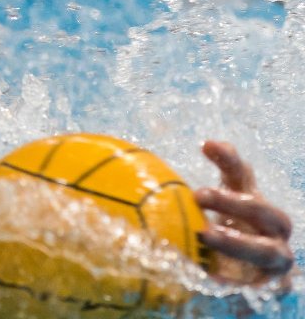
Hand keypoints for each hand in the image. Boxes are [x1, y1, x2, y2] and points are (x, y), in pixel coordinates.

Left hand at [193, 140, 294, 287]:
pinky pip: (261, 286)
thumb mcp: (204, 209)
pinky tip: (211, 275)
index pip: (242, 174)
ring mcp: (276, 257)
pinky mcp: (273, 285)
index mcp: (251, 201)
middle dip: (232, 201)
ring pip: (266, 250)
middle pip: (262, 210)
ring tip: (205, 235)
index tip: (206, 144)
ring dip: (236, 242)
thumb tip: (153, 159)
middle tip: (199, 194)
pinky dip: (238, 281)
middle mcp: (272, 227)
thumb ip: (182, 191)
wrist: (245, 275)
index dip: (228, 158)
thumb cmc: (221, 232)